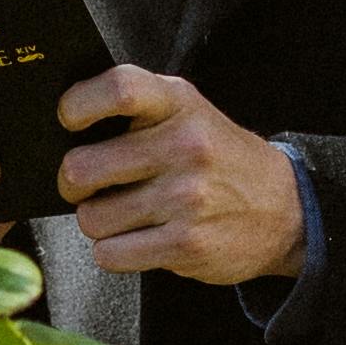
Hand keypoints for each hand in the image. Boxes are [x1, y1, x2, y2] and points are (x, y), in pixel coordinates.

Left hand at [52, 65, 310, 288]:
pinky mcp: (186, 244)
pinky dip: (114, 251)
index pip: (118, 89)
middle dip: (73, 184)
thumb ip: (134, 109)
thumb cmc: (216, 158)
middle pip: (81, 168)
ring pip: (91, 218)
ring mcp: (187, 197)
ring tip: (125, 213)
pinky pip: (110, 254)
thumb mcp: (187, 113)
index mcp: (178, 103)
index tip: (70, 122)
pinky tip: (138, 238)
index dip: (78, 106)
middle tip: (88, 185)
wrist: (283, 209)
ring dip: (98, 221)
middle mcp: (185, 145)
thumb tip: (62, 130)